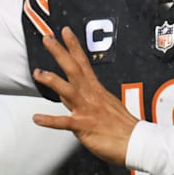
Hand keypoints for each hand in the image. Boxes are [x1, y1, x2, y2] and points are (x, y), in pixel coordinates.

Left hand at [31, 26, 139, 164]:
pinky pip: (63, 122)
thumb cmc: (123, 127)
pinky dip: (49, 120)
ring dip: (51, 80)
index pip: (83, 62)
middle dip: (59, 52)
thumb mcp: (106, 106)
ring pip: (67, 89)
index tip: (65, 32)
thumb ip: (87, 99)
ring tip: (37, 72)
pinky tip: (37, 118)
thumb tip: (71, 95)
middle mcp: (91, 96)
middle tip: (47, 38)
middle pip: (73, 68)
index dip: (74, 46)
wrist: (136, 142)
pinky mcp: (84, 126)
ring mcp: (87, 110)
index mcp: (97, 90)